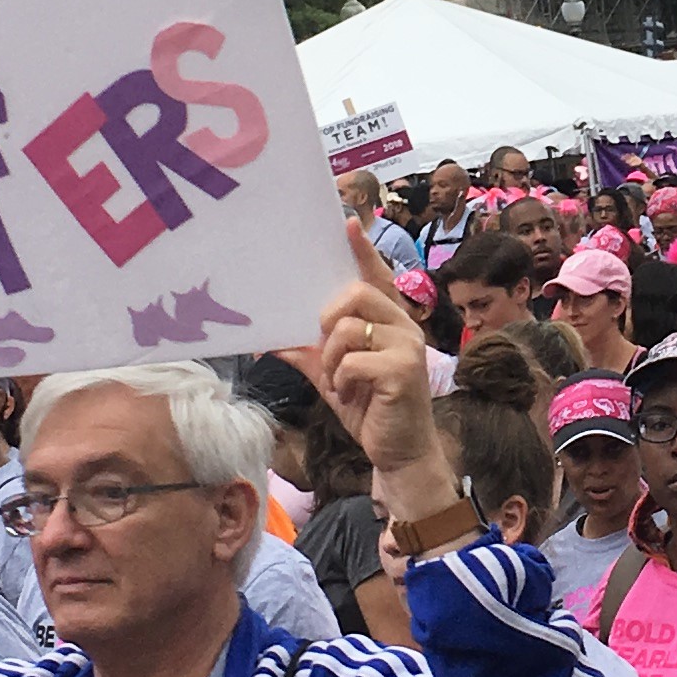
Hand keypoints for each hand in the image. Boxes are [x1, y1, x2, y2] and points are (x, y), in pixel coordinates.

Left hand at [313, 229, 457, 522]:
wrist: (399, 452)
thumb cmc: (370, 409)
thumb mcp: (333, 377)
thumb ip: (310, 353)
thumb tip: (268, 339)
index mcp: (390, 321)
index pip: (377, 276)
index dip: (363, 250)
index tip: (347, 224)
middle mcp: (404, 325)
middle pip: (356, 293)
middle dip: (328, 318)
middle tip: (324, 345)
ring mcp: (407, 346)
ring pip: (348, 327)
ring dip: (331, 358)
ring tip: (339, 381)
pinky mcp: (403, 370)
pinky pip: (351, 360)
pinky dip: (340, 379)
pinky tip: (349, 395)